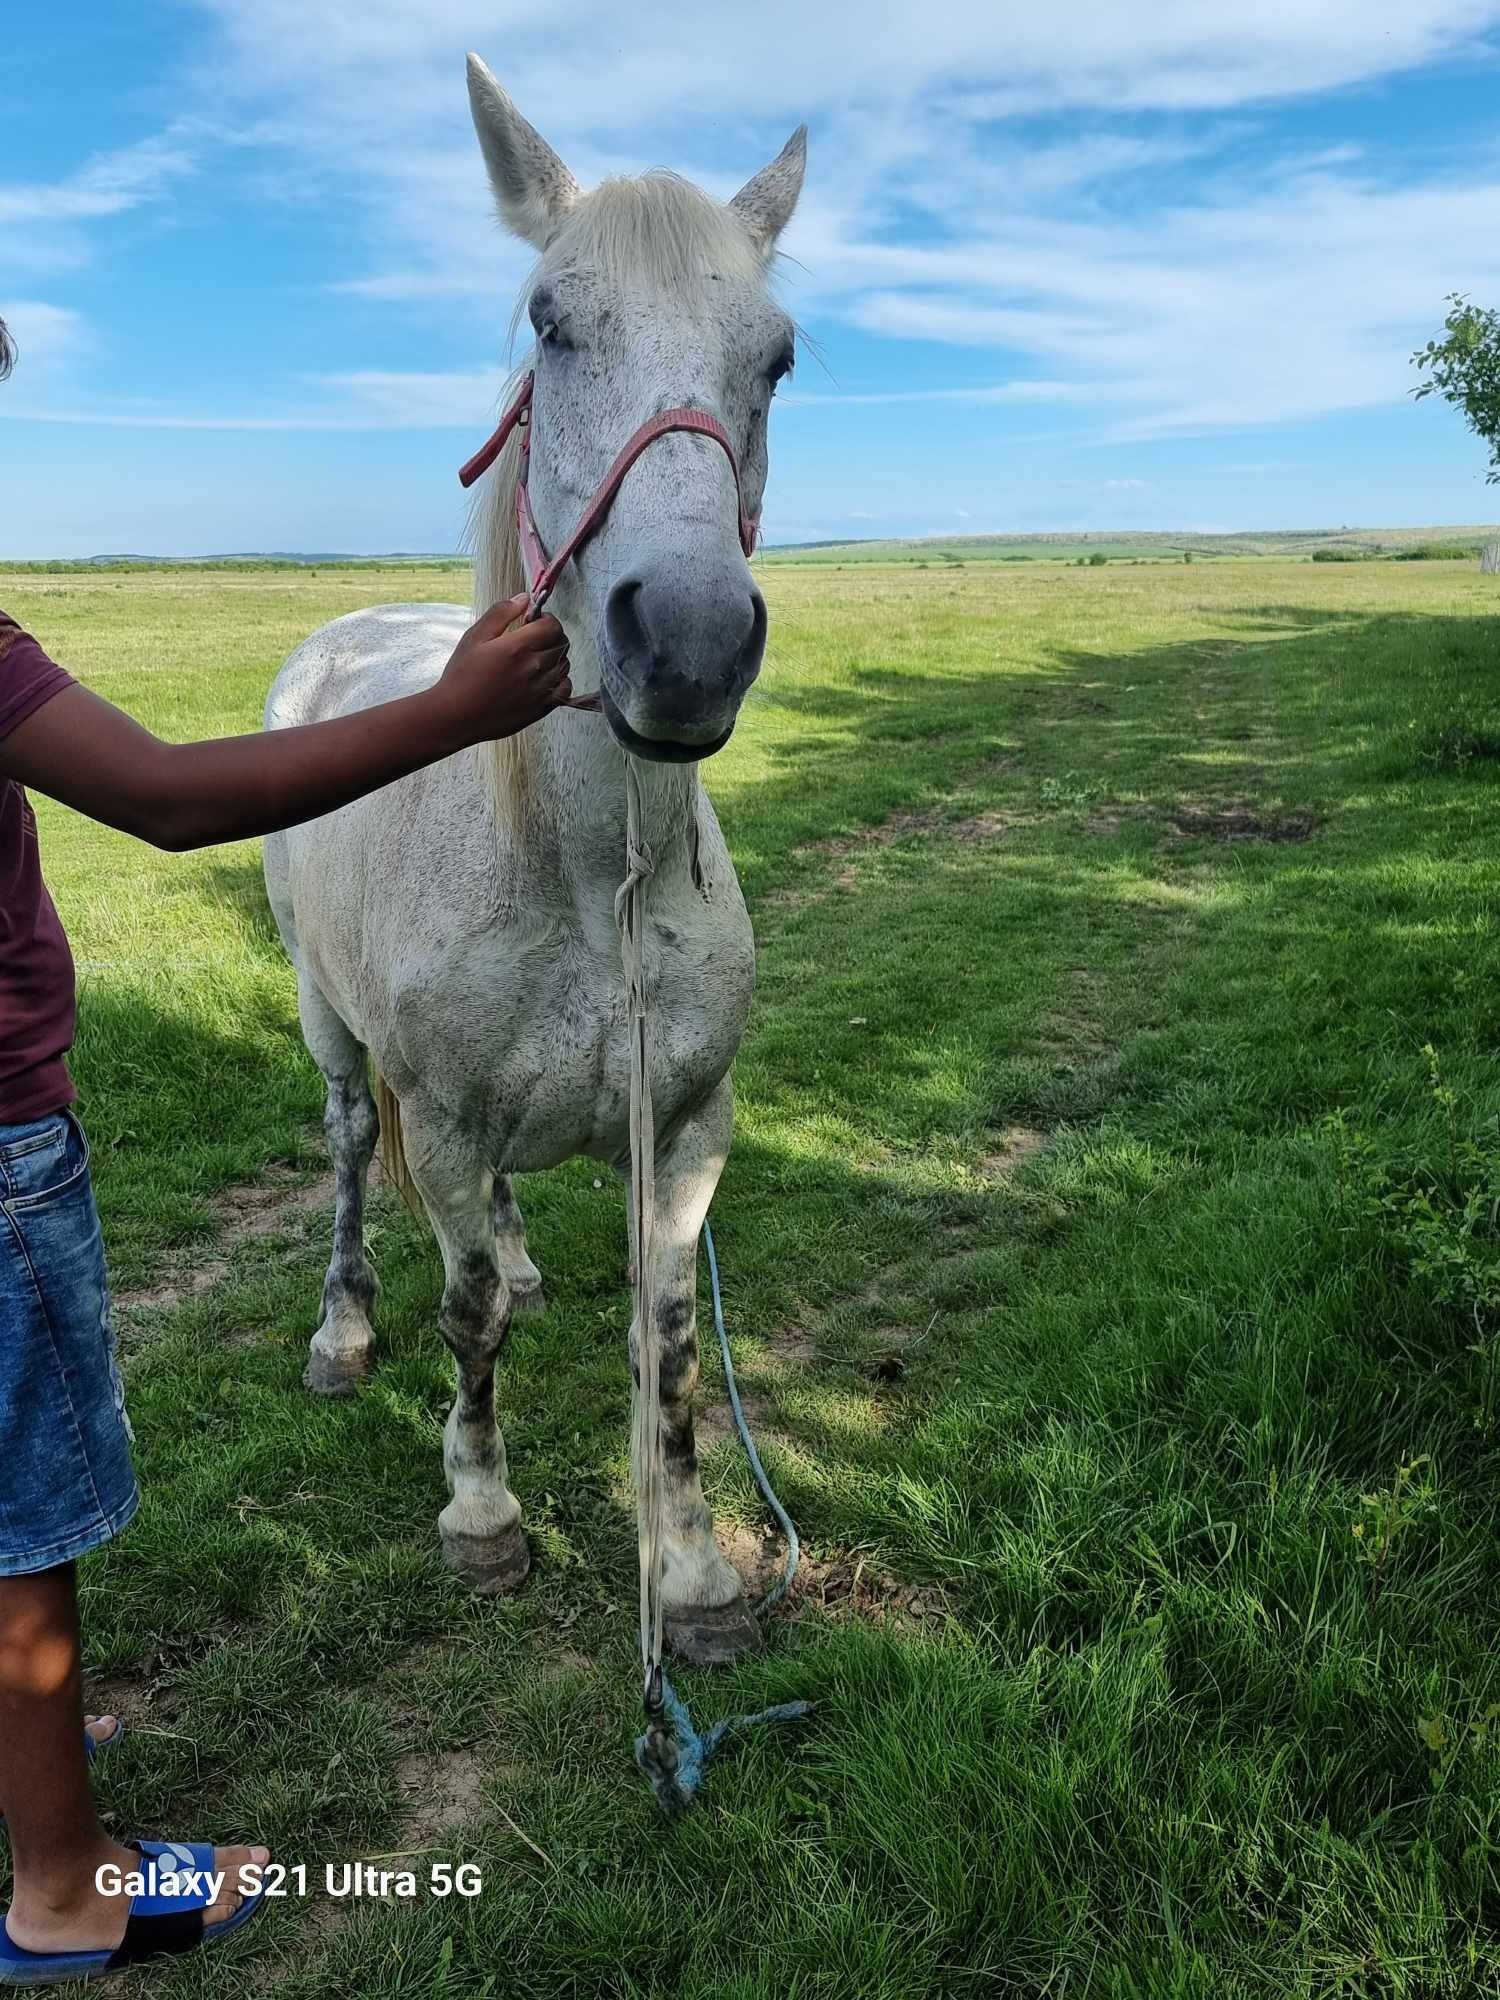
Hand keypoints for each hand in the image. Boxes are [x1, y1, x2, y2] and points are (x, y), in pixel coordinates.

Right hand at [435, 595, 571, 745]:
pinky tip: (543, 678)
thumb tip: (524, 598)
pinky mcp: (541, 708)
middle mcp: (534, 668)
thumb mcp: (474, 637)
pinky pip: (565, 688)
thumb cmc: (461, 676)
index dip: (546, 620)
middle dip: (551, 635)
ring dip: (555, 656)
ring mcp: (540, 690)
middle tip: (533, 638)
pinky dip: (560, 679)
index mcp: (518, 648)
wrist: (456, 716)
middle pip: (561, 643)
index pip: (553, 626)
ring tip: (535, 658)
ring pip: (564, 664)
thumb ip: (500, 614)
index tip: (533, 623)